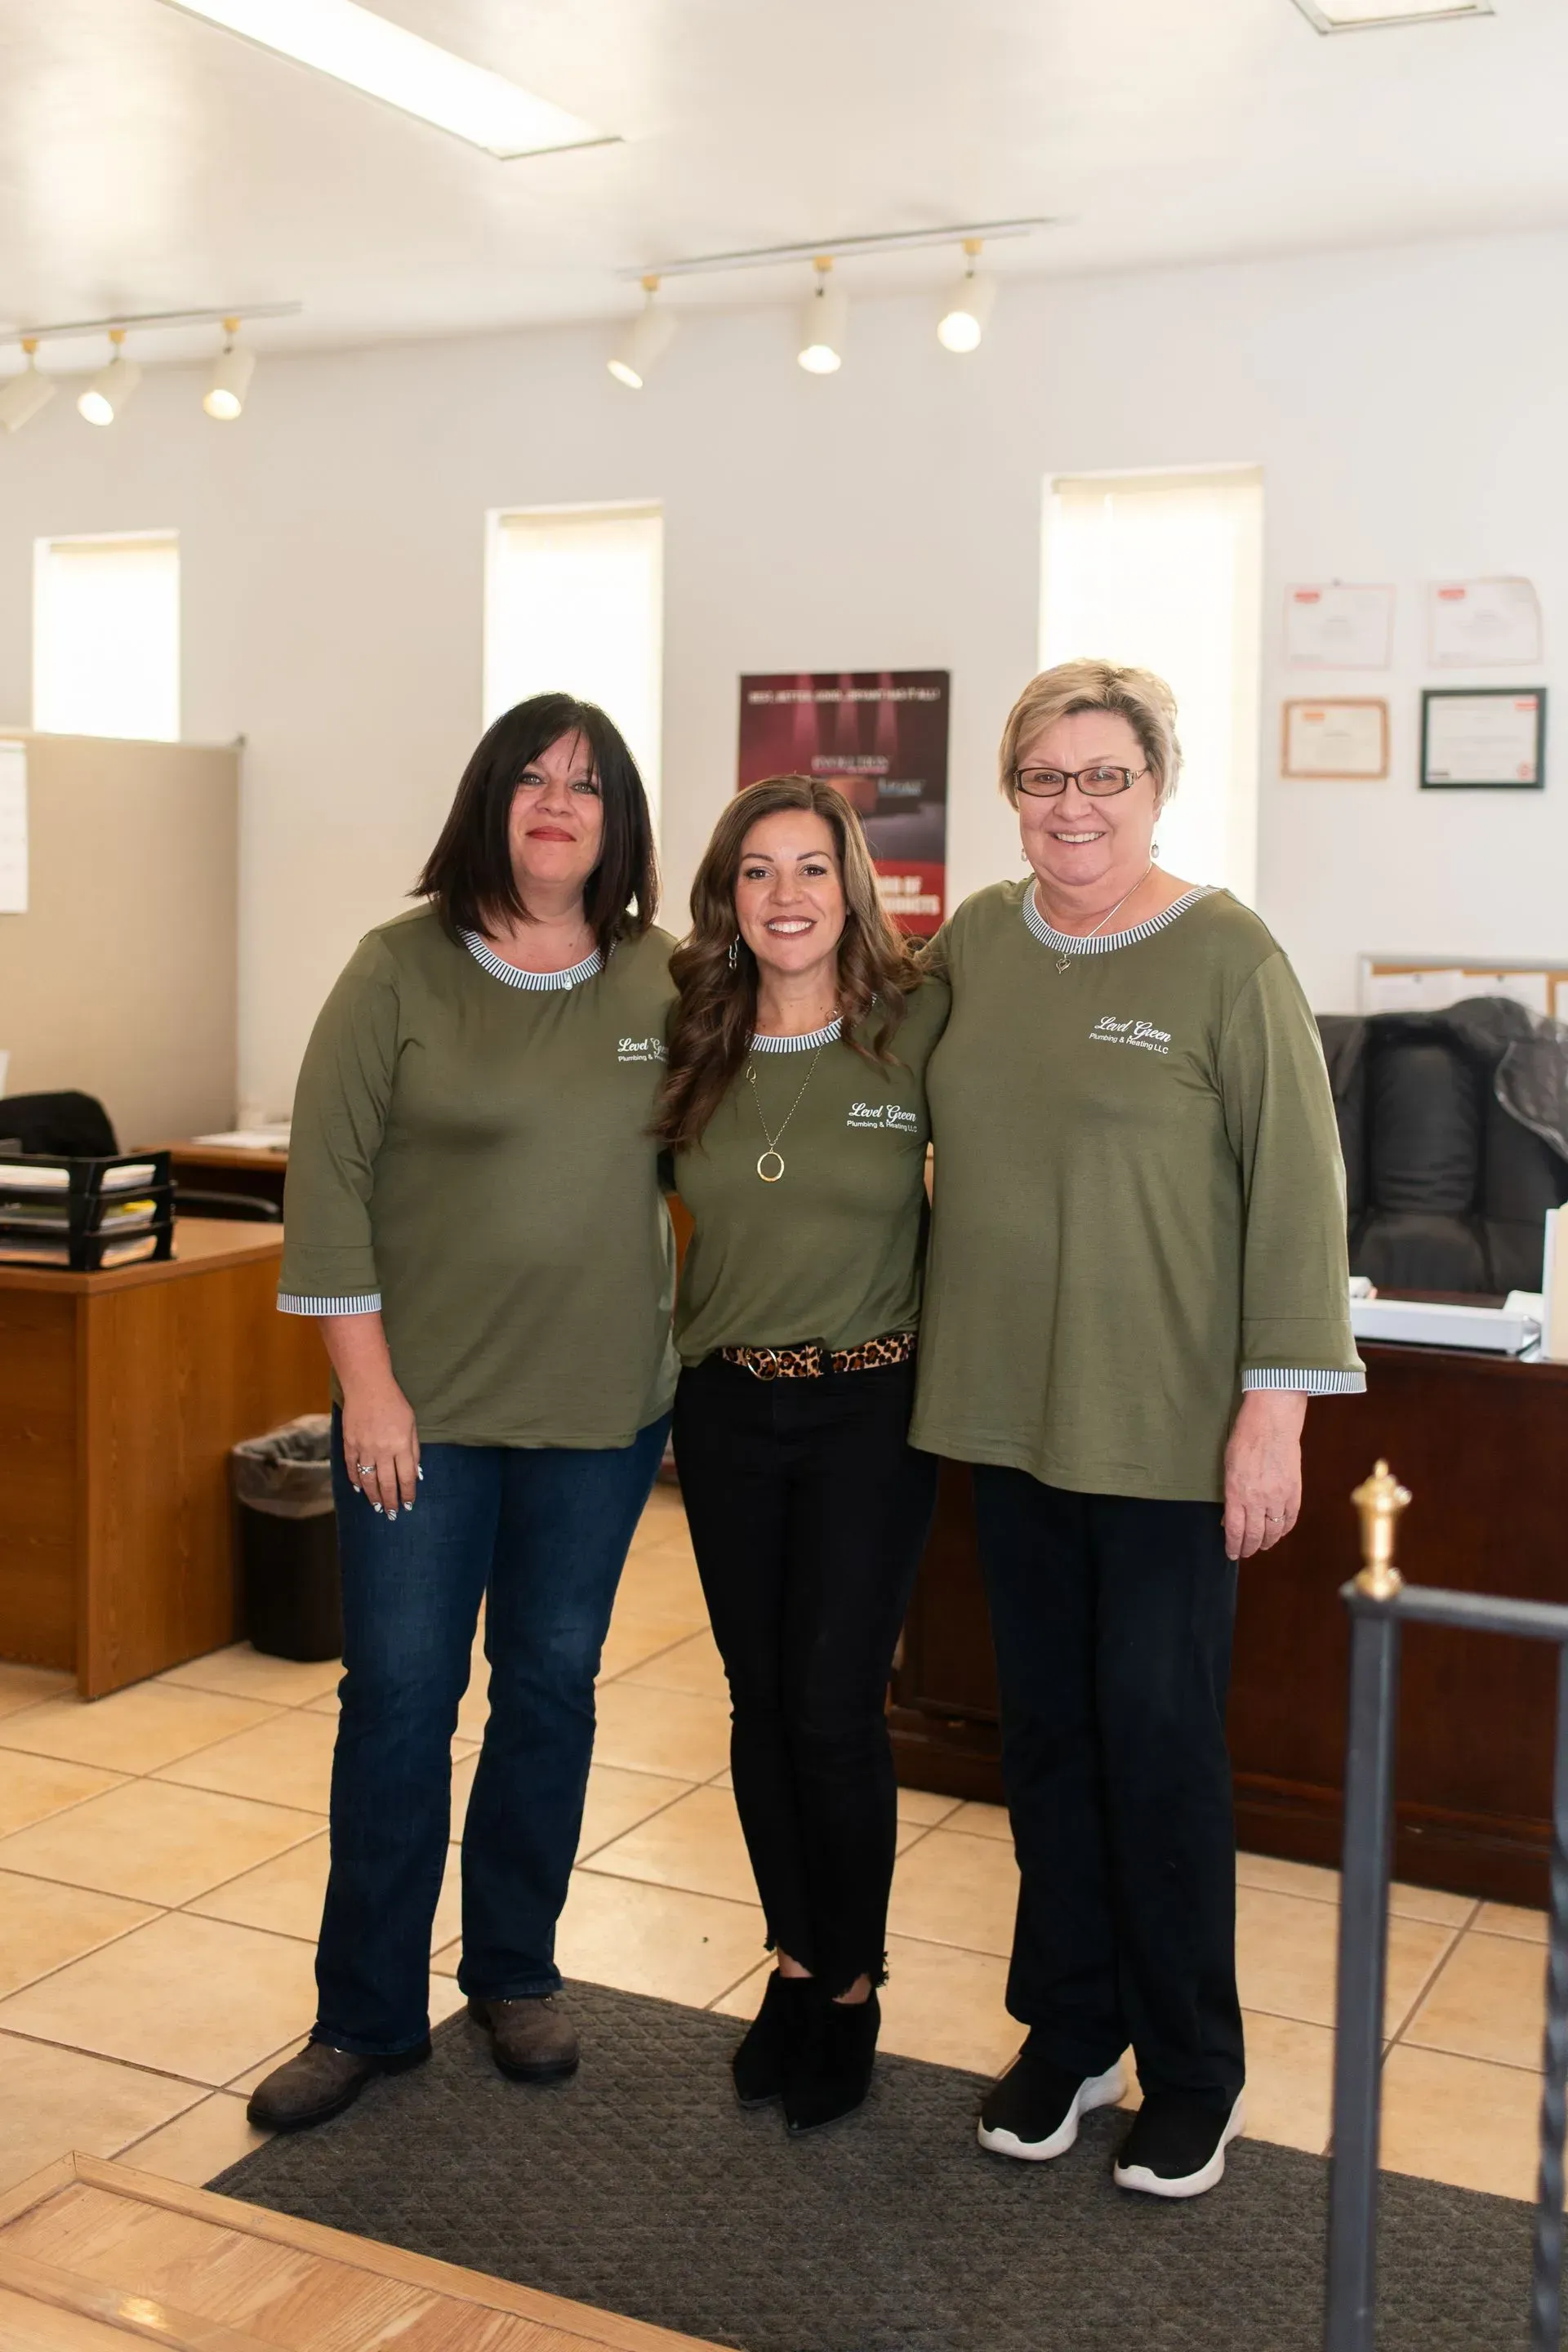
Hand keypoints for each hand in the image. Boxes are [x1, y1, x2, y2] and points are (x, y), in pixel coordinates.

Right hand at [339, 1375, 419, 1517]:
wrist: (367, 1386)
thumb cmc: (394, 1403)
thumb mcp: (412, 1424)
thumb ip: (414, 1450)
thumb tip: (415, 1474)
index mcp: (401, 1445)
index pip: (406, 1478)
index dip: (407, 1494)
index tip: (408, 1505)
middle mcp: (383, 1450)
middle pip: (387, 1483)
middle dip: (390, 1501)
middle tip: (391, 1513)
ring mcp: (364, 1448)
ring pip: (368, 1480)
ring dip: (372, 1496)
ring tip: (376, 1506)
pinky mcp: (349, 1444)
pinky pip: (352, 1468)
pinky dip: (355, 1480)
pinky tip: (359, 1488)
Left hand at [1223, 1390, 1304, 1561]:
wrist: (1272, 1423)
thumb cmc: (1245, 1439)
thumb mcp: (1229, 1467)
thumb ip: (1231, 1494)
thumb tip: (1230, 1516)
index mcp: (1237, 1493)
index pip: (1235, 1530)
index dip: (1234, 1546)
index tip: (1231, 1553)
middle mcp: (1257, 1499)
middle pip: (1254, 1535)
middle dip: (1248, 1548)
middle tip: (1245, 1553)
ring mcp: (1278, 1497)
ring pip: (1273, 1531)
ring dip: (1266, 1542)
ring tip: (1261, 1545)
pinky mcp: (1294, 1492)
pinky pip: (1290, 1519)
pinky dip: (1284, 1529)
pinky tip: (1278, 1532)